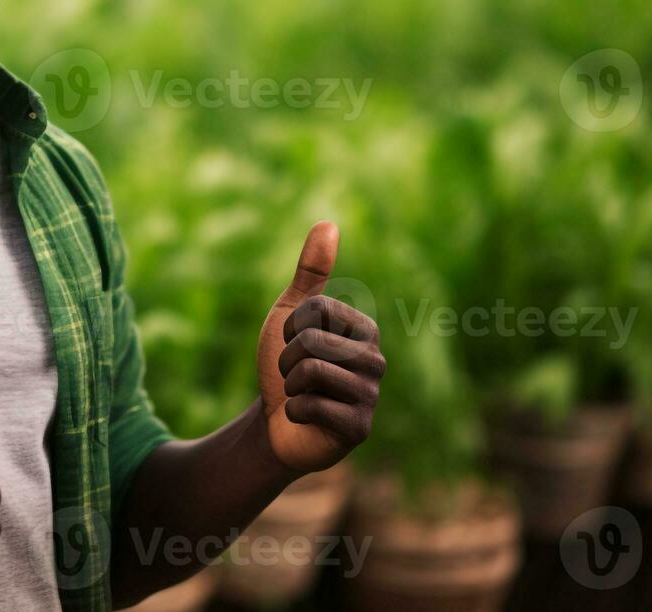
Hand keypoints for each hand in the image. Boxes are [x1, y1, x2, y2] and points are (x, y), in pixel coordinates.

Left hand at [255, 222, 383, 473]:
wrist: (276, 423)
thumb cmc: (286, 366)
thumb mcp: (290, 313)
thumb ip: (310, 270)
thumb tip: (328, 223)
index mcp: (364, 329)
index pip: (315, 308)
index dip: (290, 327)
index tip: (293, 344)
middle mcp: (376, 360)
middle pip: (312, 341)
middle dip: (287, 358)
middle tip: (293, 375)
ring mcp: (371, 396)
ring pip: (311, 372)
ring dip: (290, 384)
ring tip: (300, 393)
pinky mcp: (359, 428)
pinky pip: (311, 405)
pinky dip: (294, 410)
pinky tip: (305, 417)